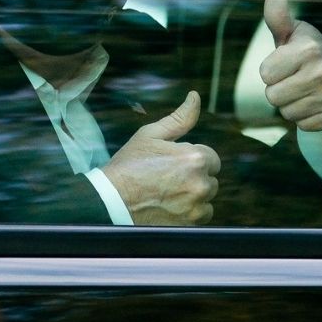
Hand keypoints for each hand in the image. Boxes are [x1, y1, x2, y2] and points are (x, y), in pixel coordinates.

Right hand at [103, 91, 219, 225]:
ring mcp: (196, 207)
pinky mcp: (189, 224)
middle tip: (166, 179)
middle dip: (194, 178)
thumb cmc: (129, 166)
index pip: (211, 158)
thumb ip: (180, 118)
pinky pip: (202, 216)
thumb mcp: (151, 135)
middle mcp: (200, 183)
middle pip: (210, 179)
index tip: (172, 165)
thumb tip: (195, 97)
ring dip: (194, 196)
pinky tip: (169, 207)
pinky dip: (190, 213)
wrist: (110, 201)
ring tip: (167, 194)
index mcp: (195, 158)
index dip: (191, 160)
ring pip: (207, 199)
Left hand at [260, 0, 321, 131]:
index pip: (265, 74)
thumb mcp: (293, 33)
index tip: (286, 63)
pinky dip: (306, 117)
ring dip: (292, 104)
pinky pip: (302, 125)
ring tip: (306, 90)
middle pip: (273, 97)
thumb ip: (278, 17)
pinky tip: (316, 103)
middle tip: (296, 79)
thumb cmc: (308, 51)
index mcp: (309, 49)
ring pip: (287, 113)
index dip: (272, 70)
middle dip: (279, 90)